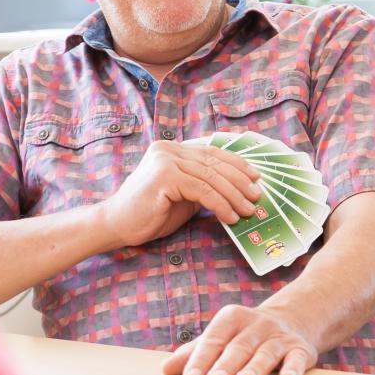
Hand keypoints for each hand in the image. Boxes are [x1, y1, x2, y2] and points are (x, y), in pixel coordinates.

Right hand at [98, 141, 262, 248]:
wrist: (117, 225)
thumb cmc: (150, 213)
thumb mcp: (184, 195)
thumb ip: (204, 185)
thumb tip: (238, 188)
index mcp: (172, 149)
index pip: (212, 152)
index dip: (237, 164)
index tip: (256, 177)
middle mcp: (168, 149)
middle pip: (214, 163)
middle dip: (240, 181)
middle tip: (256, 197)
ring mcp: (165, 160)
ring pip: (211, 177)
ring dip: (234, 196)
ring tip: (248, 211)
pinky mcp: (164, 176)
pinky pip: (202, 190)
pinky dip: (220, 204)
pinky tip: (230, 217)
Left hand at [162, 304, 318, 374]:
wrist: (293, 319)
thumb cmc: (246, 334)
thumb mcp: (221, 337)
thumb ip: (195, 352)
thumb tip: (166, 370)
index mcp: (231, 318)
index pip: (214, 340)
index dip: (201, 359)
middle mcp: (256, 324)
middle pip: (239, 346)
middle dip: (226, 364)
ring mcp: (279, 336)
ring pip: (266, 352)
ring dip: (256, 367)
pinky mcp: (300, 349)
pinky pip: (297, 358)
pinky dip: (293, 367)